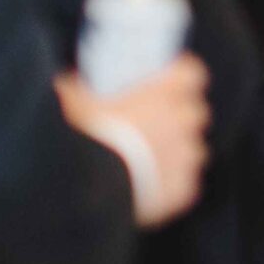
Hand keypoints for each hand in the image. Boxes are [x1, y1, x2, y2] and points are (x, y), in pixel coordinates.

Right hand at [57, 55, 209, 228]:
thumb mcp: (71, 100)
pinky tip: (144, 190)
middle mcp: (182, 120)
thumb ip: (79, 88)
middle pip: (192, 112)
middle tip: (148, 124)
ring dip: (173, 153)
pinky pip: (183, 185)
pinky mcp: (180, 190)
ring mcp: (184, 156)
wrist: (84, 185)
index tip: (165, 81)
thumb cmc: (80, 135)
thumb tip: (72, 85)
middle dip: (175, 117)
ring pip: (190, 150)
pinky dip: (168, 186)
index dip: (177, 78)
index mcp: (165, 91)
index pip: (190, 74)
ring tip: (143, 163)